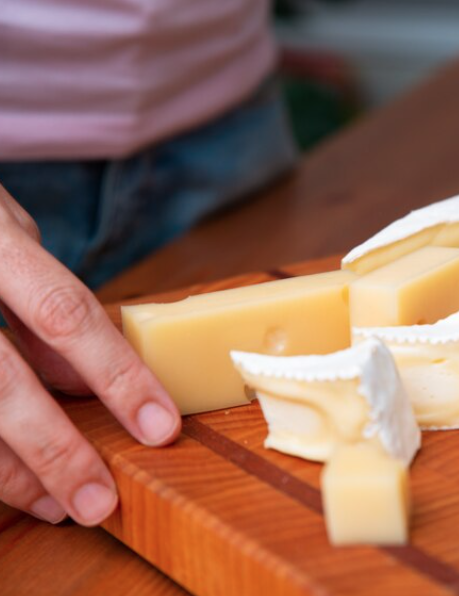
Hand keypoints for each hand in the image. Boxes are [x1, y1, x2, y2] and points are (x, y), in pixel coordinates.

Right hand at [0, 184, 179, 525]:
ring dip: (9, 472)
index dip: (117, 376)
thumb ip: (45, 304)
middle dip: (54, 452)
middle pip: (1, 385)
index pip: (66, 315)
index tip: (160, 428)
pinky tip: (11, 483)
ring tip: (56, 506)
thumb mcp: (10, 236)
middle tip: (98, 503)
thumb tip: (81, 383)